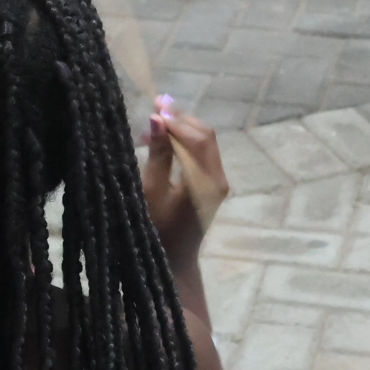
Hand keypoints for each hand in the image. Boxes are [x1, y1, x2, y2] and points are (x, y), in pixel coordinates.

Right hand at [141, 97, 229, 269]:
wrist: (174, 263)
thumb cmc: (156, 231)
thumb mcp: (151, 192)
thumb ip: (158, 155)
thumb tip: (157, 118)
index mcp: (205, 182)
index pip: (197, 138)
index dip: (176, 120)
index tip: (153, 106)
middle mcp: (218, 179)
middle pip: (205, 136)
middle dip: (180, 120)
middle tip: (153, 107)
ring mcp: (218, 182)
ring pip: (204, 143)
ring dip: (181, 130)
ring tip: (153, 127)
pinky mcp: (213, 185)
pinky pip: (202, 154)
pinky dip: (185, 143)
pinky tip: (163, 142)